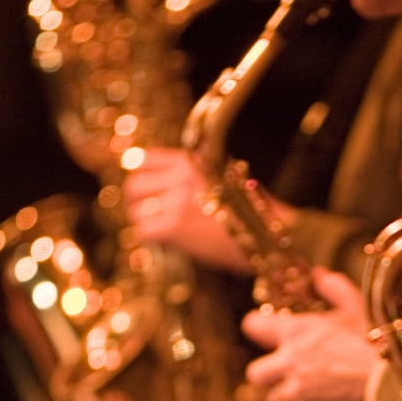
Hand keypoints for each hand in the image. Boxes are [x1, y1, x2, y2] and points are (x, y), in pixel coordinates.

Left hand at [121, 149, 248, 271]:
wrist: (267, 237)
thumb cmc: (251, 212)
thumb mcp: (223, 176)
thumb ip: (192, 173)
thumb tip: (157, 182)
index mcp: (193, 159)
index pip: (144, 159)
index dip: (142, 177)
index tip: (147, 191)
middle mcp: (181, 175)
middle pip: (133, 185)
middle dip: (138, 202)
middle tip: (151, 215)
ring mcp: (177, 200)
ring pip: (135, 211)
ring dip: (146, 223)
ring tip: (164, 229)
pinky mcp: (174, 226)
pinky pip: (144, 231)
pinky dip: (153, 238)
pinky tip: (170, 241)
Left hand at [241, 268, 376, 400]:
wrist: (388, 377)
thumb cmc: (373, 339)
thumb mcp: (355, 306)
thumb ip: (333, 288)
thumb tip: (318, 275)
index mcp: (295, 330)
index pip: (251, 325)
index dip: (258, 327)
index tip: (268, 331)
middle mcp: (288, 360)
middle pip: (254, 372)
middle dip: (267, 372)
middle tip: (285, 369)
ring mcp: (295, 388)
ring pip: (270, 397)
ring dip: (283, 394)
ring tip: (302, 388)